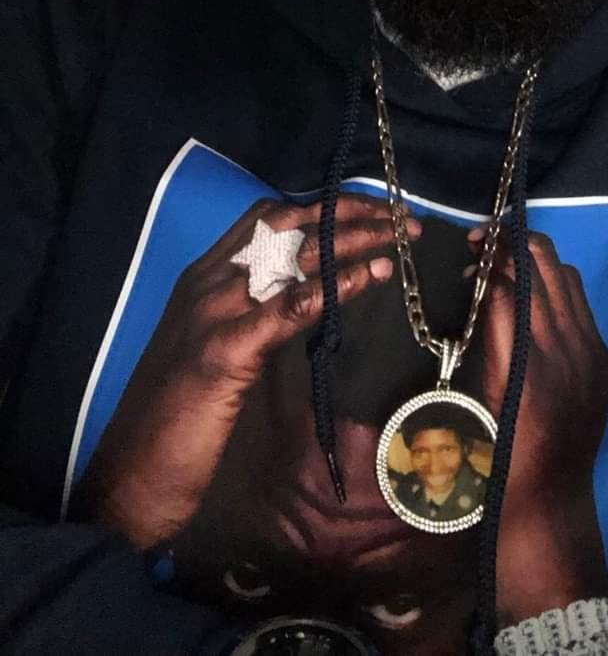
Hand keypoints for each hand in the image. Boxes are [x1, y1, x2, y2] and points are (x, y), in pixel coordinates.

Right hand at [78, 194, 417, 548]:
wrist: (133, 474)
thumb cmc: (178, 414)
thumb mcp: (219, 345)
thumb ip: (257, 312)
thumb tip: (316, 292)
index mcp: (204, 276)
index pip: (270, 218)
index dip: (324, 207)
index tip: (372, 209)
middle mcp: (208, 283)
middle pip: (288, 227)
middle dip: (348, 214)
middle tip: (400, 218)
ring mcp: (213, 313)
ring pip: (290, 258)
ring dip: (351, 242)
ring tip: (396, 240)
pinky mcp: (222, 352)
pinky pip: (286, 309)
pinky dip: (330, 288)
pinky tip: (365, 279)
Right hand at [473, 228, 607, 622]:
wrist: (547, 507)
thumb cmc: (496, 462)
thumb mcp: (476, 399)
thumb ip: (485, 338)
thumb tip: (481, 287)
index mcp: (529, 362)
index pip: (510, 280)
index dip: (488, 258)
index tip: (469, 254)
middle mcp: (568, 348)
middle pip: (543, 265)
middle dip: (512, 246)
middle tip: (482, 247)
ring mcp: (591, 352)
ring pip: (566, 277)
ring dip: (535, 262)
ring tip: (505, 267)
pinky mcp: (603, 361)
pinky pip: (580, 304)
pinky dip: (555, 288)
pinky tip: (531, 300)